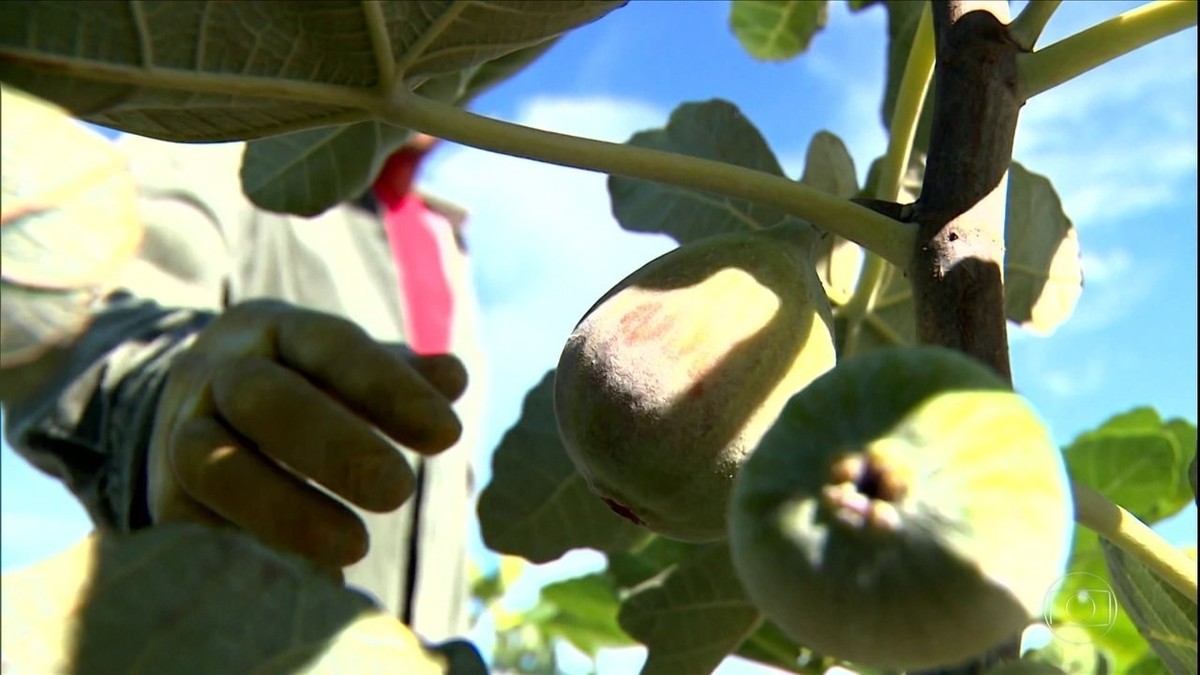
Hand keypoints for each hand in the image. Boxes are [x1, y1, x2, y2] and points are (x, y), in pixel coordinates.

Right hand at [147, 299, 465, 569]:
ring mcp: (179, 431)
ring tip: (355, 548)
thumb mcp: (346, 367)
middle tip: (399, 493)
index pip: (330, 346)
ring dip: (285, 509)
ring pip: (213, 463)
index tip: (448, 435)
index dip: (387, 388)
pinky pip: (192, 525)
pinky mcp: (162, 497)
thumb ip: (400, 376)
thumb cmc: (302, 384)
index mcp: (274, 328)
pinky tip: (313, 581)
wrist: (198, 406)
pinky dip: (250, 552)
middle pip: (264, 398)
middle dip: (333, 445)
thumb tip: (452, 377)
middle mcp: (218, 371)